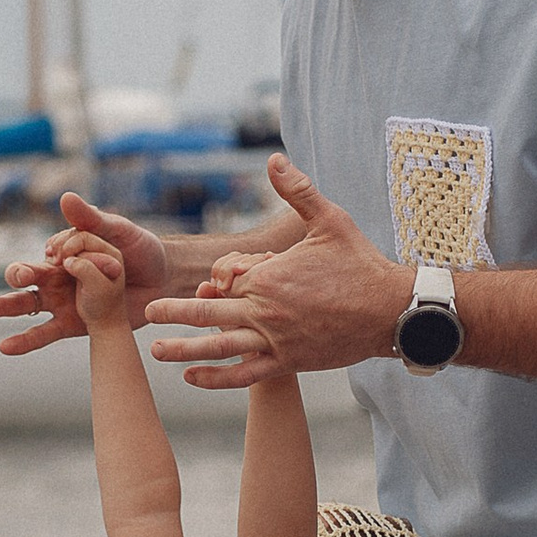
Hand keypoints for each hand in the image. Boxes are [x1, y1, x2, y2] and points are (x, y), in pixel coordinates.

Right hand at [0, 191, 168, 355]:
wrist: (165, 282)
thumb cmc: (141, 250)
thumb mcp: (119, 231)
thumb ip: (91, 220)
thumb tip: (64, 197)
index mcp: (67, 250)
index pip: (53, 249)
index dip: (60, 250)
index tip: (74, 253)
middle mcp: (59, 275)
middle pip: (28, 274)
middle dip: (18, 274)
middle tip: (17, 276)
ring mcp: (63, 300)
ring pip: (27, 303)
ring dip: (5, 306)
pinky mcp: (72, 323)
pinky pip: (45, 333)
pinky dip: (25, 341)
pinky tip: (5, 347)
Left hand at [143, 154, 411, 387]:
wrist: (390, 312)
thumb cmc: (360, 264)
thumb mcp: (329, 220)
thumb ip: (297, 191)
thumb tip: (273, 159)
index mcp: (271, 275)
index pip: (227, 277)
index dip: (222, 276)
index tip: (219, 278)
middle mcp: (267, 310)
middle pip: (208, 311)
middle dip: (174, 311)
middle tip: (146, 311)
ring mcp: (276, 340)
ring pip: (219, 346)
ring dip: (184, 349)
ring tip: (154, 350)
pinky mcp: (288, 363)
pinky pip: (244, 374)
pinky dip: (216, 378)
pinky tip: (192, 377)